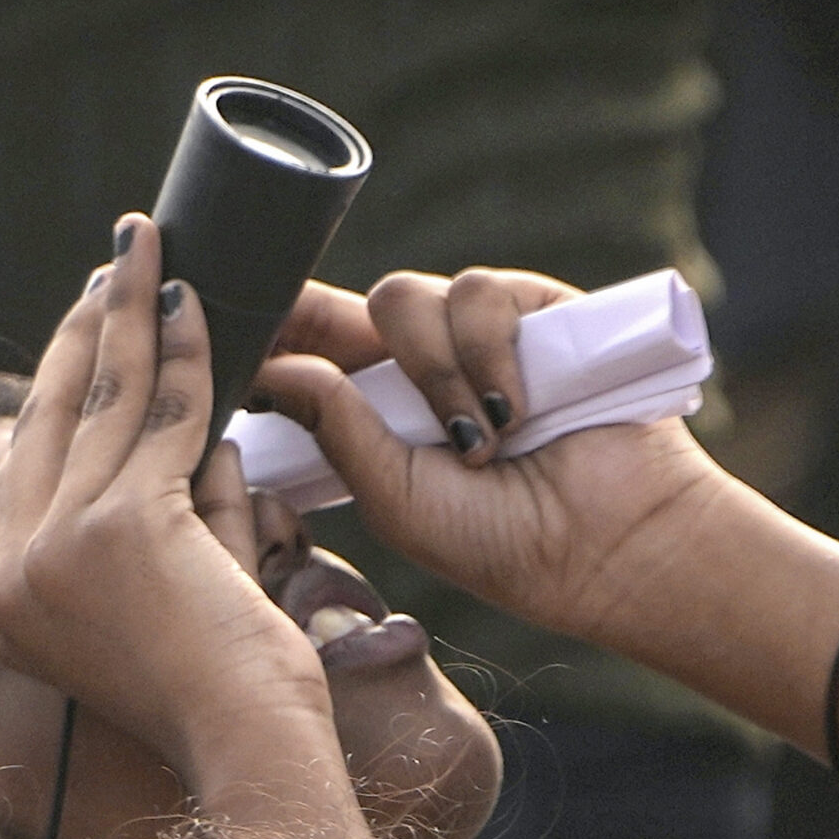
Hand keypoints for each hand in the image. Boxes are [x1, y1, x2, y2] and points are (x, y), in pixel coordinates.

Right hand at [0, 217, 337, 784]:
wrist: (246, 749)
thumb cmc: (225, 694)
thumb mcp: (163, 599)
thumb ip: (159, 520)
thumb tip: (195, 430)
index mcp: (7, 597)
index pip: (26, 460)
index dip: (56, 379)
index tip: (85, 320)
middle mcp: (14, 569)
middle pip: (51, 415)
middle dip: (83, 325)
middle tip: (114, 261)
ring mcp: (60, 547)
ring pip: (102, 402)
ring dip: (128, 313)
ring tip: (149, 252)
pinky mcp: (122, 527)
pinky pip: (160, 417)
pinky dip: (184, 353)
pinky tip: (195, 304)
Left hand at [254, 270, 730, 652]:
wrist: (614, 546)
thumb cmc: (503, 540)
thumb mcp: (396, 496)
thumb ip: (337, 429)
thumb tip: (279, 368)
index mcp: (373, 409)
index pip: (303, 348)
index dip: (268, 332)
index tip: (225, 327)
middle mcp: (417, 363)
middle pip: (338, 304)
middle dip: (316, 321)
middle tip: (327, 364)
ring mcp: (474, 333)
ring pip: (401, 297)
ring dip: (431, 373)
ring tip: (478, 442)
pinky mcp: (534, 309)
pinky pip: (477, 292)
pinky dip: (486, 350)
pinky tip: (513, 410)